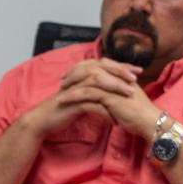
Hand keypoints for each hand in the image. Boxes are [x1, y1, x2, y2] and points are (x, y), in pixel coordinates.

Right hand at [22, 58, 142, 137]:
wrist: (45, 119)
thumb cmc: (64, 107)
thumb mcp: (81, 94)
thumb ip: (94, 87)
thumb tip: (113, 85)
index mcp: (80, 74)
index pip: (103, 64)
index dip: (121, 66)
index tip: (137, 71)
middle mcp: (77, 78)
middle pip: (101, 68)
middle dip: (120, 71)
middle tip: (135, 78)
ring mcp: (74, 89)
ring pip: (97, 81)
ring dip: (115, 87)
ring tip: (129, 94)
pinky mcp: (71, 103)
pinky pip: (90, 103)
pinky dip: (104, 110)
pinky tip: (114, 118)